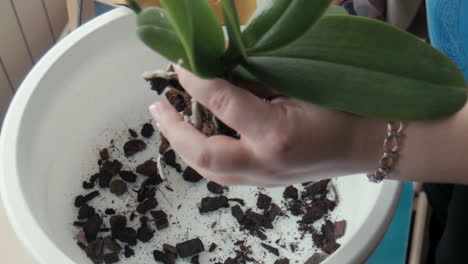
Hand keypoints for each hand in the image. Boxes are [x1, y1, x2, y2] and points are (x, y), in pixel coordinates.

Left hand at [150, 67, 383, 186]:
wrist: (366, 144)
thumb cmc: (342, 108)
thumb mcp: (299, 86)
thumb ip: (256, 82)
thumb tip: (221, 70)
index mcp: (276, 133)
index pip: (223, 103)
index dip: (196, 79)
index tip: (182, 62)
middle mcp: (265, 162)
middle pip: (204, 154)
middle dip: (173, 130)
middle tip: (158, 106)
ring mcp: (265, 179)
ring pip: (209, 171)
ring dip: (184, 146)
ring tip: (170, 122)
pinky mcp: (265, 183)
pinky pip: (224, 174)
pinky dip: (204, 155)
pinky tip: (198, 138)